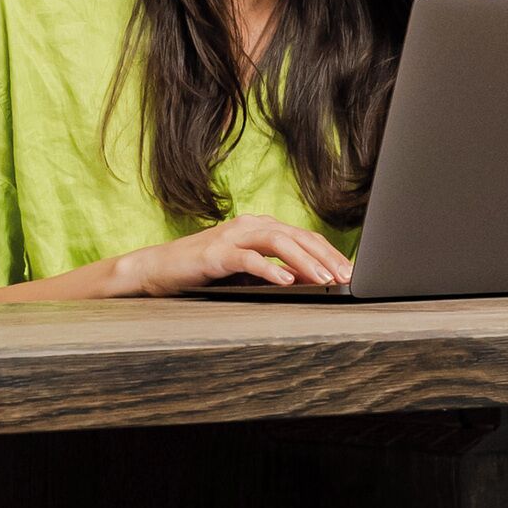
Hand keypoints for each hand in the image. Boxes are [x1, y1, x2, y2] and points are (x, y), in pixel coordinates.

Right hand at [110, 213, 352, 296]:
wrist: (158, 270)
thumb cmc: (204, 272)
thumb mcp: (246, 271)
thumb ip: (274, 271)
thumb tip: (310, 282)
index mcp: (259, 227)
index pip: (303, 236)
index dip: (329, 252)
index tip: (349, 271)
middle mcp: (249, 225)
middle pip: (297, 236)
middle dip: (325, 257)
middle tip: (346, 276)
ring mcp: (232, 236)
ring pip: (278, 243)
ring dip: (304, 262)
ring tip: (324, 280)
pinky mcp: (216, 253)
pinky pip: (249, 258)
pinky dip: (271, 270)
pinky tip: (287, 282)